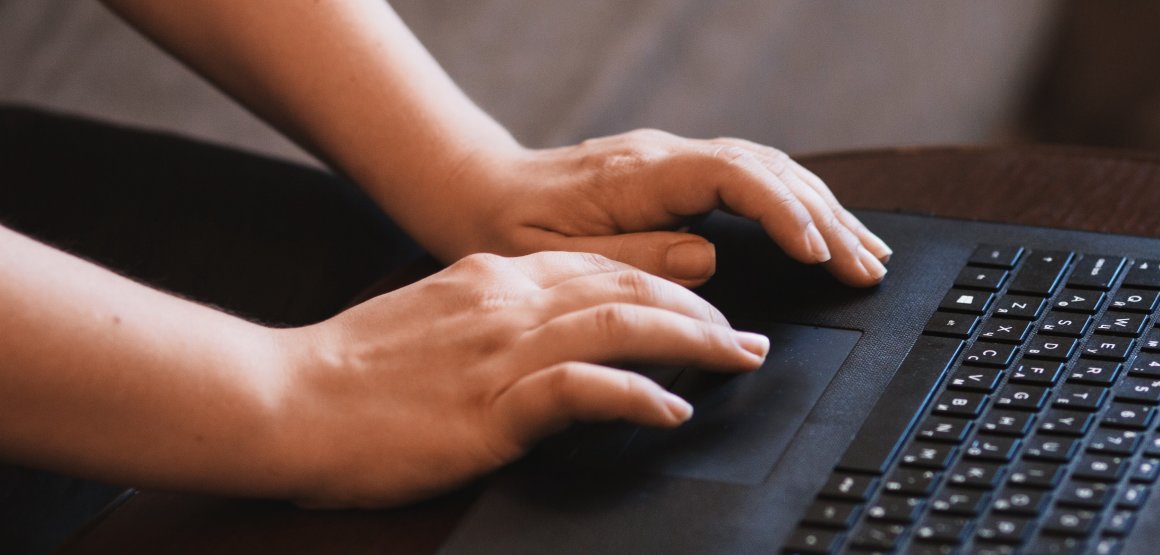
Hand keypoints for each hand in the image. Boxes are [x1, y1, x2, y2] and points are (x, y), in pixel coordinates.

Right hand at [270, 251, 766, 507]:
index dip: (667, 284)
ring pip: (624, 324)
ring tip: (736, 361)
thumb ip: (494, 319)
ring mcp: (502, 352)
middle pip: (630, 287)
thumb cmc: (349, 374)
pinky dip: (638, 396)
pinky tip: (671, 411)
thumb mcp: (432, 321)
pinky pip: (584, 389)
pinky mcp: (492, 406)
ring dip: (694, 342)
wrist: (282, 399)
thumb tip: (553, 339)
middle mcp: (508, 301)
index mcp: (493, 278)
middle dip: (700, 311)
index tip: (707, 306)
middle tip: (747, 339)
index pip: (603, 266)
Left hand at [422, 130, 891, 287]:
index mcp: (638, 173)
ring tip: (868, 254)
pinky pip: (755, 180)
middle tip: (868, 269)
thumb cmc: (508, 230)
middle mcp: (666, 156)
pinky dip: (799, 205)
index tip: (815, 254)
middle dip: (826, 220)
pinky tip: (825, 231)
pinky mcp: (681, 174)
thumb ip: (634, 259)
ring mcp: (677, 160)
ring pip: (771, 171)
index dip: (782, 213)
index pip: (733, 177)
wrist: (478, 192)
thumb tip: (708, 256)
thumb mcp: (555, 260)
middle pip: (768, 171)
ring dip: (824, 212)